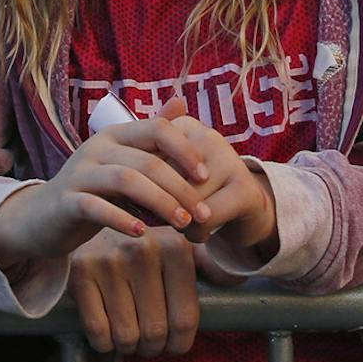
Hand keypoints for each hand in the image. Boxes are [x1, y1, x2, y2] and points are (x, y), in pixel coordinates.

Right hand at [0, 109, 214, 266]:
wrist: (42, 218)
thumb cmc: (93, 189)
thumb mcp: (123, 160)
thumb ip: (151, 137)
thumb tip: (182, 103)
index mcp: (115, 134)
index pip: (156, 129)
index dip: (185, 150)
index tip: (206, 177)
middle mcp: (97, 147)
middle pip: (146, 160)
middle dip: (180, 187)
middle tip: (203, 213)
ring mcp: (79, 173)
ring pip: (125, 180)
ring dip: (159, 202)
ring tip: (182, 224)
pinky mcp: (66, 201)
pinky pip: (96, 207)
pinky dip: (121, 218)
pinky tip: (141, 233)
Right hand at [70, 226, 202, 356]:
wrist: (91, 221)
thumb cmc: (139, 248)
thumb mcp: (174, 246)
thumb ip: (204, 264)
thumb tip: (236, 279)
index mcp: (175, 246)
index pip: (185, 321)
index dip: (179, 344)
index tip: (172, 344)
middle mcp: (144, 249)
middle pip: (156, 332)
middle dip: (152, 348)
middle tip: (148, 342)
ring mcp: (110, 260)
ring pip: (127, 336)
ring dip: (129, 346)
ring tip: (129, 334)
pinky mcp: (81, 272)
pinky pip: (98, 332)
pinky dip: (104, 343)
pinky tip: (108, 330)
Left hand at [146, 95, 276, 253]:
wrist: (244, 204)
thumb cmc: (195, 189)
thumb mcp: (168, 174)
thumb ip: (143, 169)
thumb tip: (117, 180)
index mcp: (184, 126)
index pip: (147, 156)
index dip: (140, 186)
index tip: (137, 200)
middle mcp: (208, 136)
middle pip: (165, 179)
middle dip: (158, 205)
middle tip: (160, 218)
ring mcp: (230, 160)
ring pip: (185, 200)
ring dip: (177, 223)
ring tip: (181, 226)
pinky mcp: (244, 190)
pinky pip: (205, 218)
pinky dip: (196, 234)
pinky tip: (198, 235)